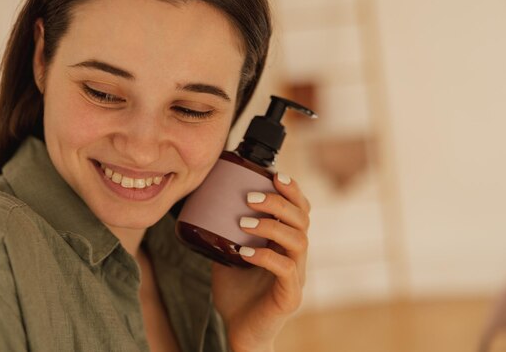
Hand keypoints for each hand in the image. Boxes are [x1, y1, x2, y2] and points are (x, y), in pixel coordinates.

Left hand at [211, 173, 309, 351]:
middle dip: (279, 202)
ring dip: (271, 226)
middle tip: (250, 198)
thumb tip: (203, 205)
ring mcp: (297, 276)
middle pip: (302, 219)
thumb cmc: (237, 291)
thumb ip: (225, 232)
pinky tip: (245, 252)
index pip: (300, 210)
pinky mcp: (290, 296)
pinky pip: (286, 269)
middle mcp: (296, 256)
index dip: (293, 191)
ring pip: (298, 240)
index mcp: (286, 242)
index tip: (276, 175)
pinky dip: (265, 256)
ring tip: (243, 221)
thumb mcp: (230, 253)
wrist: (240, 330)